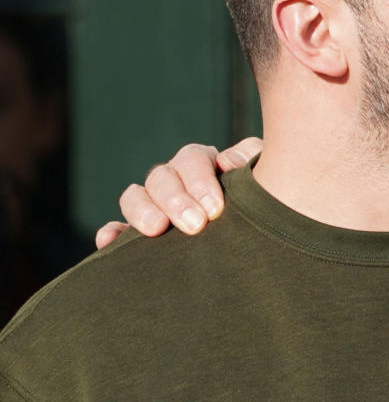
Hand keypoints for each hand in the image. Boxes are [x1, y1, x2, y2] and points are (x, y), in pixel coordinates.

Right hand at [93, 138, 262, 248]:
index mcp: (202, 162)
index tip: (216, 209)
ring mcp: (153, 204)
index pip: (191, 159)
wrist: (262, 230)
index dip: (200, 181)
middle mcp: (174, 179)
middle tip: (195, 225)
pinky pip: (117, 229)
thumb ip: (250, 160)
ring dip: (142, 211)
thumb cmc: (266, 195)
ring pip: (135, 196)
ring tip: (156, 231)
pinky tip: (107, 242)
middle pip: (161, 177)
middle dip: (176, 200)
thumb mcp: (265, 174)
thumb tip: (226, 162)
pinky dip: (112, 234)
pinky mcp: (139, 232)